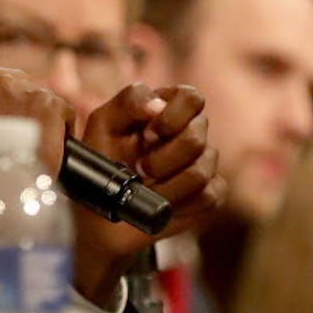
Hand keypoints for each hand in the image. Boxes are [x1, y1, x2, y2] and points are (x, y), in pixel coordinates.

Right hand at [0, 42, 73, 251]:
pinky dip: (58, 126)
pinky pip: (59, 108)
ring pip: (35, 92)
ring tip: (26, 146)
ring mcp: (16, 87)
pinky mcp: (46, 102)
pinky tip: (44, 148)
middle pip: (11, 75)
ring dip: (35, 113)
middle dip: (14, 99)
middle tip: (10, 132)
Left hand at [71, 83, 225, 303]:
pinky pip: (208, 197)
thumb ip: (128, 101)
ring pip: (201, 172)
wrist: (101, 213)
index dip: (173, 116)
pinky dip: (180, 205)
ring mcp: (205, 164)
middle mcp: (192, 133)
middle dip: (161, 159)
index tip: (147, 135)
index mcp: (170, 108)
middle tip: (139, 168)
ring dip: (166, 186)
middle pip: (197, 138)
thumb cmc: (101, 162)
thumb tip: (157, 105)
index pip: (192, 98)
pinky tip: (162, 204)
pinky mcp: (210, 195)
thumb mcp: (103, 125)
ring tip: (146, 189)